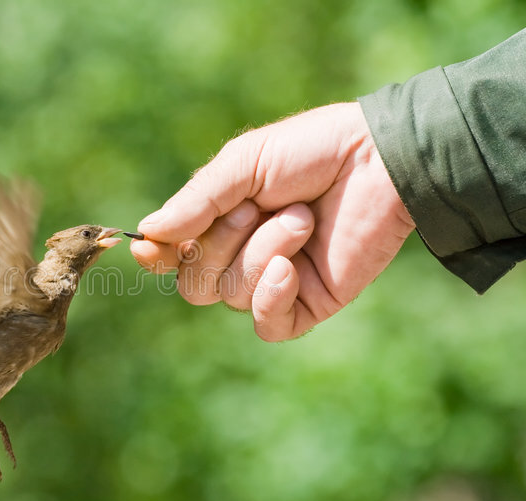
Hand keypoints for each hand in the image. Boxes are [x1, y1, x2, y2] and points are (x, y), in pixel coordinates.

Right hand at [131, 102, 414, 340]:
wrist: (380, 162)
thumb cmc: (310, 151)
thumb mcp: (243, 165)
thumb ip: (195, 202)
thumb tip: (146, 235)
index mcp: (220, 221)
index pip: (174, 256)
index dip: (158, 256)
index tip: (149, 247)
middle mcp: (241, 255)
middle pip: (195, 284)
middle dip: (219, 245)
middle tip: (256, 208)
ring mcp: (274, 283)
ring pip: (233, 295)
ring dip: (264, 251)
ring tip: (303, 218)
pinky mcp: (307, 304)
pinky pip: (267, 323)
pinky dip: (271, 297)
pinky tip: (291, 269)